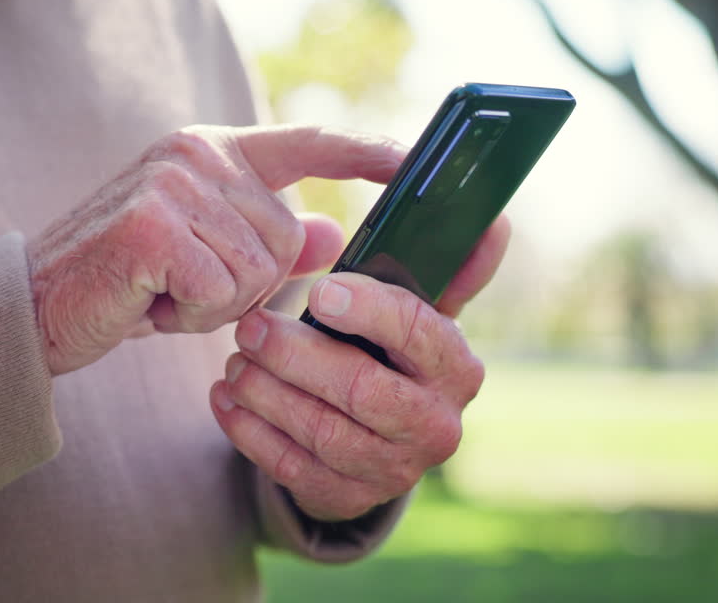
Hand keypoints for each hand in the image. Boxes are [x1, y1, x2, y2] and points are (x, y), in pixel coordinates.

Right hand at [29, 125, 405, 376]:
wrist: (35, 306)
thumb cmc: (125, 282)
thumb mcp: (205, 257)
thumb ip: (267, 239)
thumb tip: (330, 231)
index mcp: (211, 150)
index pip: (305, 142)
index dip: (366, 151)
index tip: (418, 157)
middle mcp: (194, 154)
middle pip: (287, 236)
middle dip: (246, 284)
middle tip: (183, 285)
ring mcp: (171, 185)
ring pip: (259, 269)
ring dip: (216, 303)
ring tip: (163, 292)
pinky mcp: (152, 227)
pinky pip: (221, 292)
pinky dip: (191, 316)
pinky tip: (149, 303)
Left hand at [209, 218, 510, 520]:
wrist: (377, 437)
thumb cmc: (391, 352)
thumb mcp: (421, 311)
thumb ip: (451, 265)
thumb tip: (493, 221)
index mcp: (457, 370)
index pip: (421, 334)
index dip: (369, 310)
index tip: (319, 290)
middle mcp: (434, 426)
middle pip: (362, 389)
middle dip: (296, 355)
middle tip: (249, 327)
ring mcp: (391, 470)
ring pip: (321, 431)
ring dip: (266, 392)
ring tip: (234, 359)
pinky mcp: (345, 496)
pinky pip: (290, 468)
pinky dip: (249, 430)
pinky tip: (224, 397)